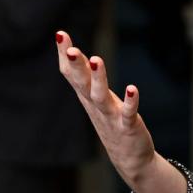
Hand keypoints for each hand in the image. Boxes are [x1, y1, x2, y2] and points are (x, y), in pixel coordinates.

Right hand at [56, 30, 155, 187]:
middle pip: (82, 83)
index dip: (66, 55)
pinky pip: (128, 113)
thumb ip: (83, 77)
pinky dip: (129, 101)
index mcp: (86, 97)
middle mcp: (95, 105)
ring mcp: (111, 116)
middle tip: (71, 47)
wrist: (129, 158)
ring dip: (98, 79)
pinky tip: (131, 88)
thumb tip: (68, 51)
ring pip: (100, 96)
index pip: (72, 74)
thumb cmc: (110, 122)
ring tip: (95, 60)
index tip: (60, 34)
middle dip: (76, 65)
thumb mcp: (93, 98)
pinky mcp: (128, 126)